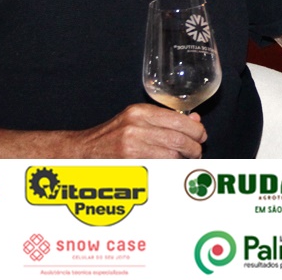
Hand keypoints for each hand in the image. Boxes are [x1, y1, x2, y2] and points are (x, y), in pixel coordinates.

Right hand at [72, 104, 206, 157]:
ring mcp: (131, 146)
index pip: (180, 120)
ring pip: (172, 155)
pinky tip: (170, 169)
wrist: (81, 152)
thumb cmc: (111, 138)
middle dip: (194, 148)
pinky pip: (159, 167)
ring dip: (183, 160)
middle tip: (196, 153)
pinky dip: (170, 169)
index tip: (201, 137)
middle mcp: (135, 126)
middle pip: (179, 139)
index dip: (196, 131)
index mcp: (140, 112)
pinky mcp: (128, 164)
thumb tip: (195, 121)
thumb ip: (165, 120)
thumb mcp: (136, 120)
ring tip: (184, 162)